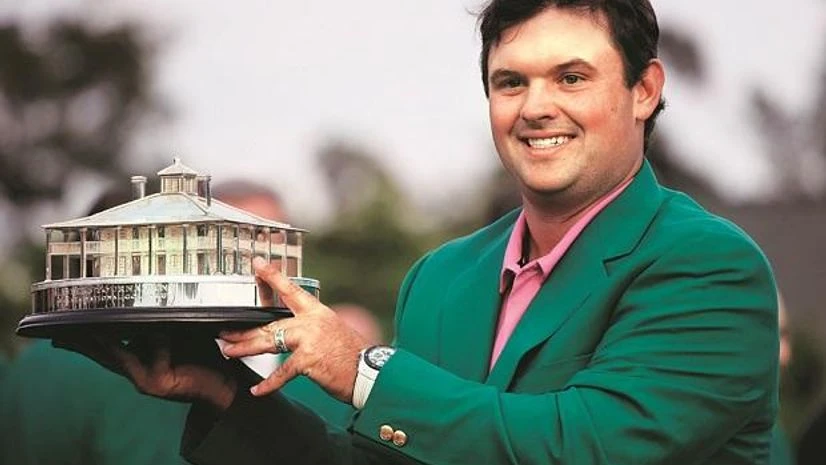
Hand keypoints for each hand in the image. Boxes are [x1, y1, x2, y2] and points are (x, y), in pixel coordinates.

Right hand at [54, 333, 237, 410]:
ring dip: (110, 336)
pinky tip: (161, 329)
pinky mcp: (158, 383)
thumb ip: (157, 325)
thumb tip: (144, 298)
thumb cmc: (202, 356)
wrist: (224, 383)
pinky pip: (155, 352)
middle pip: (101, 353)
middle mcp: (136, 373)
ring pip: (121, 354)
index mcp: (137, 362)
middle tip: (60, 333)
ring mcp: (145, 380)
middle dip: (80, 342)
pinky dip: (158, 340)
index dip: (82, 340)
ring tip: (93, 324)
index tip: (61, 330)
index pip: (104, 349)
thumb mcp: (176, 336)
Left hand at [219, 257, 371, 402]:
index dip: (272, 276)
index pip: (291, 290)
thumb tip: (285, 332)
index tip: (257, 264)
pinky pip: (282, 372)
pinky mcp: (308, 359)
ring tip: (228, 350)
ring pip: (269, 341)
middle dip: (244, 328)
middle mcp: (312, 321)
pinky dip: (268, 383)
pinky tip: (256, 390)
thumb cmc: (351, 354)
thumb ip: (308, 328)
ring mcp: (309, 339)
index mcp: (317, 311)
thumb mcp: (331, 331)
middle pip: (270, 322)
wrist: (369, 370)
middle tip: (224, 331)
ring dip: (245, 347)